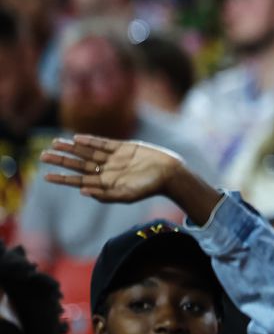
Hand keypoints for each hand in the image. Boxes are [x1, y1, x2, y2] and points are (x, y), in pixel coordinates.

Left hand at [42, 135, 183, 203]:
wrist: (170, 173)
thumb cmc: (150, 187)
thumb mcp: (127, 195)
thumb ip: (106, 195)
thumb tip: (82, 192)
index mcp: (105, 184)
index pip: (79, 180)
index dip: (62, 178)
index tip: (46, 176)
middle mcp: (106, 171)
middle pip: (79, 164)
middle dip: (61, 160)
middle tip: (43, 156)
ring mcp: (114, 158)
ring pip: (87, 152)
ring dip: (71, 148)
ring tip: (54, 144)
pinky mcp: (124, 147)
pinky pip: (103, 143)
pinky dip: (90, 140)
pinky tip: (77, 138)